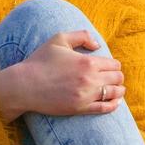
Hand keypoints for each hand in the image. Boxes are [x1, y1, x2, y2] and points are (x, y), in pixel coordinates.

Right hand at [0, 30, 123, 119]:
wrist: (25, 85)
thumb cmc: (40, 61)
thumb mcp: (59, 39)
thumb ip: (82, 36)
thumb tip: (97, 45)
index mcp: (88, 62)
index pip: (114, 64)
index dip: (114, 65)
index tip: (110, 67)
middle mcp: (90, 79)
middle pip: (117, 78)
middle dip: (117, 77)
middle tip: (114, 78)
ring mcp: (86, 95)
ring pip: (114, 93)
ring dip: (119, 90)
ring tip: (118, 90)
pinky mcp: (80, 108)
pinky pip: (105, 108)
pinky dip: (113, 105)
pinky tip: (115, 102)